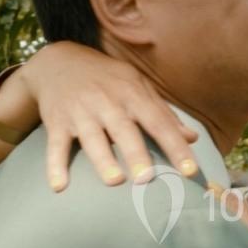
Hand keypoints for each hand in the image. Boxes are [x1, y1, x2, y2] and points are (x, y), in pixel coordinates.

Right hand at [19, 41, 200, 191]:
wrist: (58, 61)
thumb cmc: (107, 79)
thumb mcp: (137, 86)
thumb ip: (164, 113)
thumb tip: (193, 138)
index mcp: (132, 94)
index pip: (158, 122)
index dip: (175, 146)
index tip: (190, 170)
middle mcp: (107, 102)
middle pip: (124, 129)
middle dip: (136, 153)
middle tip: (147, 179)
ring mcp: (80, 112)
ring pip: (92, 137)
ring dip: (103, 158)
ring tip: (114, 180)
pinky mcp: (56, 121)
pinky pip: (55, 145)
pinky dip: (55, 165)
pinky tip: (58, 186)